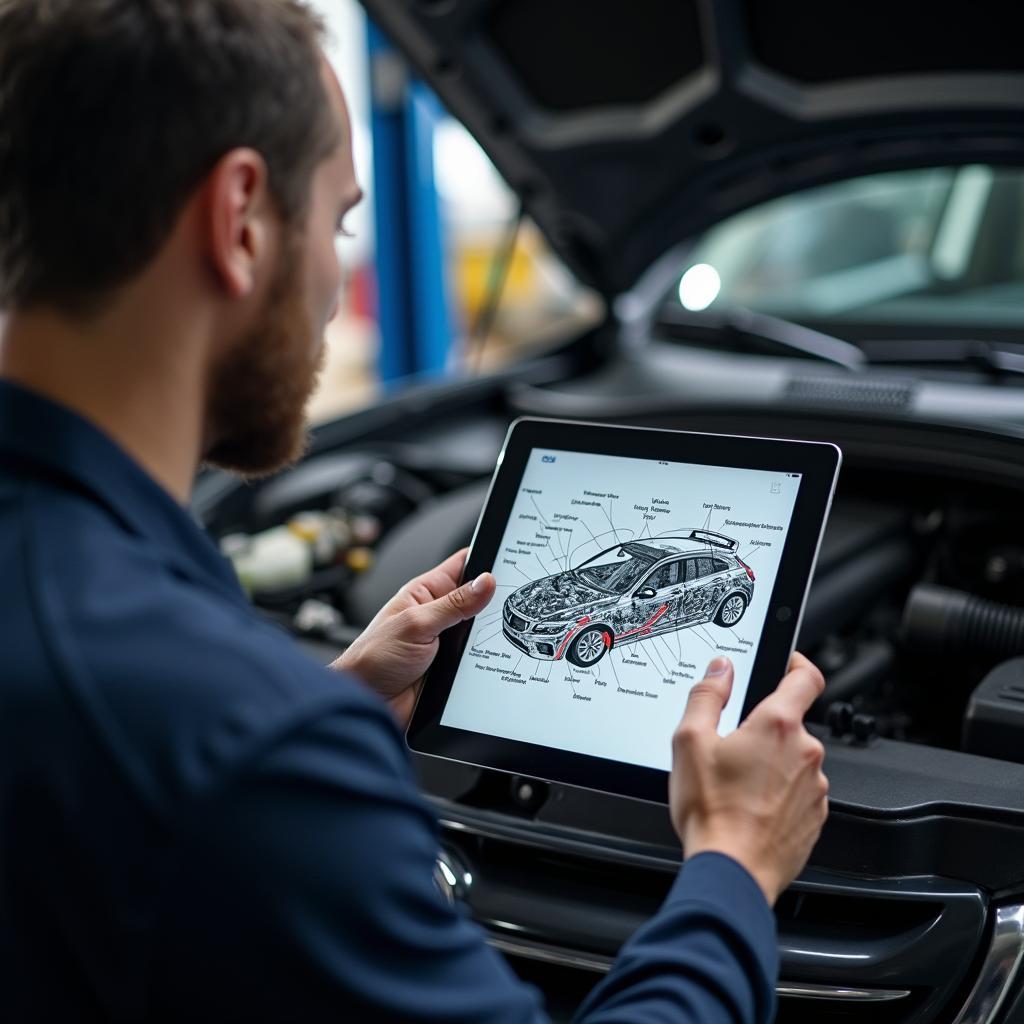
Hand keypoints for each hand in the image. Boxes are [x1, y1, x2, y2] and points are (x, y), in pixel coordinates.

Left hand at [332, 549, 495, 728]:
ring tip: (500, 634)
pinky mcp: (454, 667)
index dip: (485, 560)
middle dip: (495, 602)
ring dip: (490, 635)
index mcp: (425, 593)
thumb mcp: (416, 624)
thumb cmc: (373, 658)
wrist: (368, 703)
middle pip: (478, 600)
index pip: (462, 565)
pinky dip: (488, 659)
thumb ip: (453, 604)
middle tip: (512, 602)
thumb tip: (485, 582)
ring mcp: (447, 642)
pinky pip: (479, 658)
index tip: (510, 560)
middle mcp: (438, 614)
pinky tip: (495, 659)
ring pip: (482, 632)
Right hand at [669, 652, 827, 904]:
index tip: (786, 664)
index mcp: (777, 725)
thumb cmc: (712, 811)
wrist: (732, 871)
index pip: (806, 677)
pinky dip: (778, 794)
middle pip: (791, 724)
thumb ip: (706, 695)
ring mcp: (814, 787)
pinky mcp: (815, 816)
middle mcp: (805, 752)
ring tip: (736, 785)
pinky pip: (798, 792)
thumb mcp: (689, 741)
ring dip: (771, 764)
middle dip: (764, 730)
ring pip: (793, 760)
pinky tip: (750, 807)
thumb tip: (720, 670)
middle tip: (730, 747)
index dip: (796, 663)